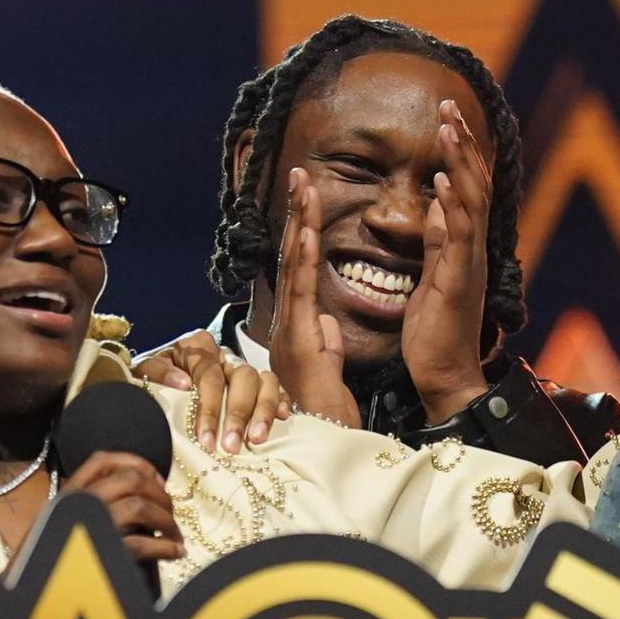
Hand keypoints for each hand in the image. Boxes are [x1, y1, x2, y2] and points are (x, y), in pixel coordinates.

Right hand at [59, 450, 184, 566]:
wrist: (38, 590)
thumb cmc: (60, 556)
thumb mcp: (69, 520)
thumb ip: (97, 502)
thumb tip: (148, 490)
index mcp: (70, 493)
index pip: (103, 460)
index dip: (138, 465)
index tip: (158, 481)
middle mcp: (80, 504)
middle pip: (131, 480)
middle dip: (160, 494)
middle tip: (171, 513)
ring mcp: (92, 527)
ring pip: (140, 507)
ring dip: (167, 521)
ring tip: (176, 537)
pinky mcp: (104, 554)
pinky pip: (142, 544)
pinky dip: (165, 548)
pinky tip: (175, 553)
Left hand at [131, 330, 290, 453]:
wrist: (154, 384)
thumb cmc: (150, 381)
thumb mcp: (142, 373)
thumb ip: (156, 373)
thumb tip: (182, 383)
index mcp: (196, 347)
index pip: (210, 376)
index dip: (209, 409)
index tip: (205, 439)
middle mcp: (223, 354)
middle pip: (243, 377)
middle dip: (238, 414)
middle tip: (231, 447)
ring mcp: (241, 367)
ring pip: (265, 380)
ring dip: (264, 411)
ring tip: (256, 440)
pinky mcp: (255, 382)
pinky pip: (276, 385)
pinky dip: (282, 400)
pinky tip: (284, 418)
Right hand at [268, 169, 361, 427]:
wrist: (319, 444)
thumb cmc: (325, 415)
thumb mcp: (330, 370)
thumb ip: (327, 342)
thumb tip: (329, 323)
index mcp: (300, 326)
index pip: (303, 267)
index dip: (305, 228)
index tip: (309, 195)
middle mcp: (289, 322)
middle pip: (293, 257)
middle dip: (297, 212)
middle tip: (301, 173)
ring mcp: (290, 329)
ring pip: (294, 266)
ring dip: (299, 223)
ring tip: (303, 187)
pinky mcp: (297, 342)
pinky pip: (302, 293)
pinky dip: (304, 260)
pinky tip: (307, 232)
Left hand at [402, 100, 491, 423]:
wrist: (443, 375)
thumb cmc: (434, 332)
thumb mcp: (430, 276)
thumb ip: (437, 241)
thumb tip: (436, 207)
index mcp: (463, 246)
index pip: (465, 188)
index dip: (459, 152)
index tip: (446, 118)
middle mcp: (472, 248)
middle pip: (474, 184)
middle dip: (461, 144)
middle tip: (449, 106)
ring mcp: (469, 262)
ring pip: (470, 201)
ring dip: (459, 161)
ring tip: (449, 126)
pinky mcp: (457, 280)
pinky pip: (457, 236)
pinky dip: (452, 204)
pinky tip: (443, 179)